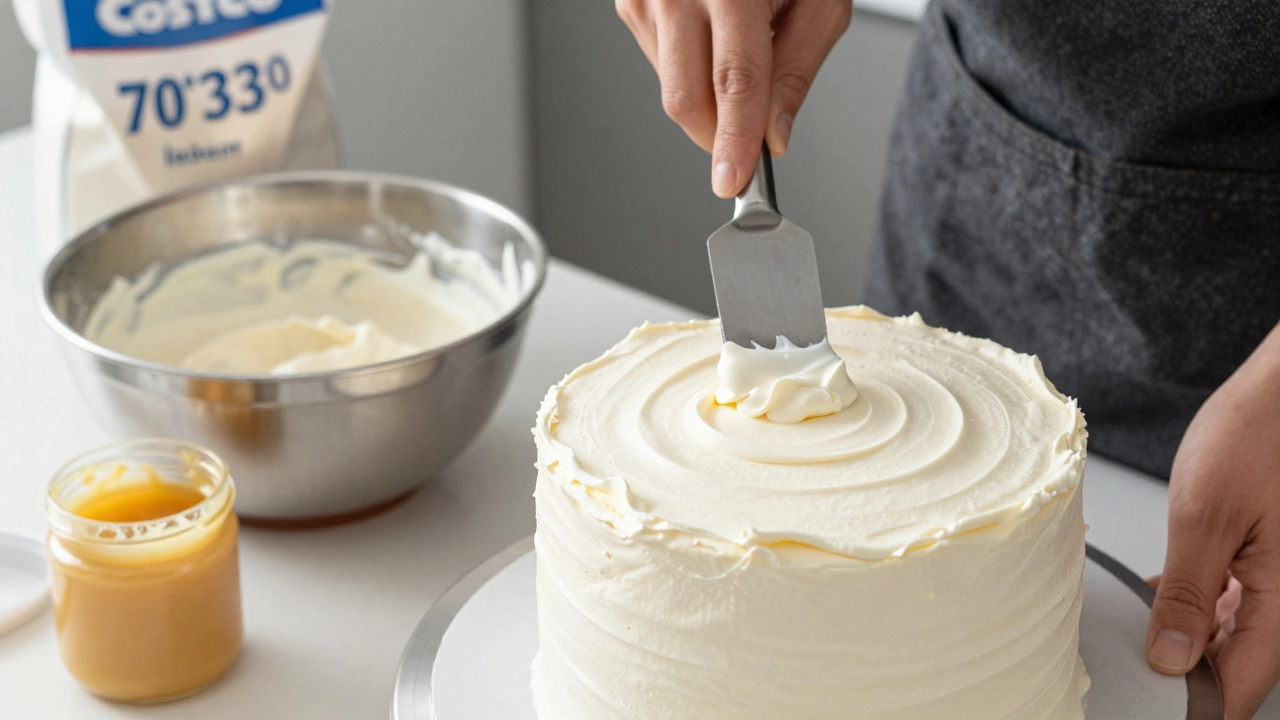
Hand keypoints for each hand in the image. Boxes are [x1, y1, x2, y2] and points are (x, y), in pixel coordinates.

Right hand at [616, 0, 851, 196]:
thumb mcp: (819, 2)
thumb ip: (796, 71)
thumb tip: (773, 135)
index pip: (733, 80)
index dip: (733, 139)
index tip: (732, 181)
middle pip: (686, 98)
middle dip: (717, 137)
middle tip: (747, 148)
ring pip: (672, 89)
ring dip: (709, 99)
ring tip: (739, 50)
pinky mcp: (630, 4)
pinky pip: (659, 66)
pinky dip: (692, 72)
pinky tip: (712, 39)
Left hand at [1147, 322, 1279, 718]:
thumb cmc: (1257, 436)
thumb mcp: (1204, 517)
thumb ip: (1186, 593)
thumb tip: (1169, 657)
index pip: (1241, 685)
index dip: (1195, 705)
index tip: (1150, 706)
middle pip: (1238, 662)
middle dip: (1186, 671)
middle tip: (1133, 669)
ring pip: (1235, 632)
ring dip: (1189, 636)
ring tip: (1138, 631)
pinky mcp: (1271, 556)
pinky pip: (1237, 599)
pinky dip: (1200, 603)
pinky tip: (1160, 595)